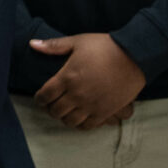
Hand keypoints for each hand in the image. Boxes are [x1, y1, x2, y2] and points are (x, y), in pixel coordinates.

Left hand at [30, 33, 146, 128]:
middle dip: (50, 108)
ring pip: (69, 121)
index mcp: (67, 77)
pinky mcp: (105, 111)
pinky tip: (80, 117)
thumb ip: (54, 46)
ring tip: (66, 111)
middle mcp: (77, 94)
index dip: (39, 99)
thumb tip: (32, 44)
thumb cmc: (105, 46)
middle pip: (55, 111)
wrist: (135, 55)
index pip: (45, 95)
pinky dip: (80, 124)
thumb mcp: (78, 42)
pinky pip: (87, 126)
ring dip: (64, 117)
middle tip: (52, 104)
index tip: (40, 97)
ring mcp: (91, 105)